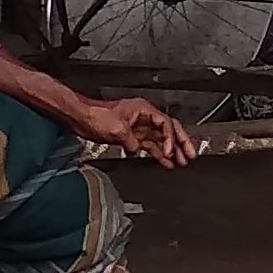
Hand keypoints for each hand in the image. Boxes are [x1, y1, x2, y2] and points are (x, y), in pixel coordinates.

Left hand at [72, 93, 198, 166]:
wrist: (82, 118)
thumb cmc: (96, 115)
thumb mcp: (116, 129)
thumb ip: (131, 141)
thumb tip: (137, 150)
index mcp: (143, 110)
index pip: (166, 123)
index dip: (172, 138)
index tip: (171, 151)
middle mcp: (144, 117)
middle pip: (169, 130)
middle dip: (181, 143)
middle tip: (190, 155)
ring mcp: (138, 127)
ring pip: (161, 139)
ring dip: (171, 151)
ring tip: (181, 162)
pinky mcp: (132, 136)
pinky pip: (150, 145)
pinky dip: (158, 154)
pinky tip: (165, 162)